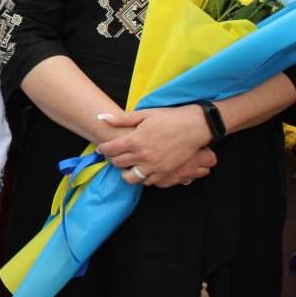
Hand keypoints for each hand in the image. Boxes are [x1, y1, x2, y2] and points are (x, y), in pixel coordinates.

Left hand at [99, 106, 216, 187]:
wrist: (194, 127)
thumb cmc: (169, 118)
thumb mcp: (144, 114)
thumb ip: (122, 119)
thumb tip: (103, 118)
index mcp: (135, 140)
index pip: (110, 150)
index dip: (103, 149)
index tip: (101, 148)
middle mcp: (143, 156)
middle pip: (118, 164)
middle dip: (113, 159)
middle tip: (114, 155)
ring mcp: (154, 167)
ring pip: (131, 178)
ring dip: (126, 172)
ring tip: (128, 165)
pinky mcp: (165, 173)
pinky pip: (148, 182)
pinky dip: (143, 177)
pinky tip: (143, 169)